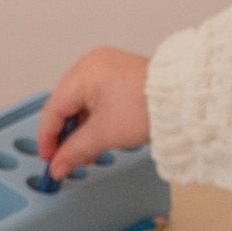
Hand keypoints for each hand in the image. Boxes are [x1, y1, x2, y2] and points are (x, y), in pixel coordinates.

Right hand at [38, 47, 152, 178]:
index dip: (48, 138)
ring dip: (83, 129)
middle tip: (68, 158)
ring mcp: (107, 66)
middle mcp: (92, 64)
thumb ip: (75, 151)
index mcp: (83, 73)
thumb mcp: (104, 134)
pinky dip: (95, 117)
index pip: (53, 109)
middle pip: (66, 104)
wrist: (183, 99)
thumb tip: (58, 166)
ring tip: (90, 152)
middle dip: (67, 135)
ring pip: (82, 102)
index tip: (50, 159)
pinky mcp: (120, 73)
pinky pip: (97, 96)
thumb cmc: (147, 106)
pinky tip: (101, 136)